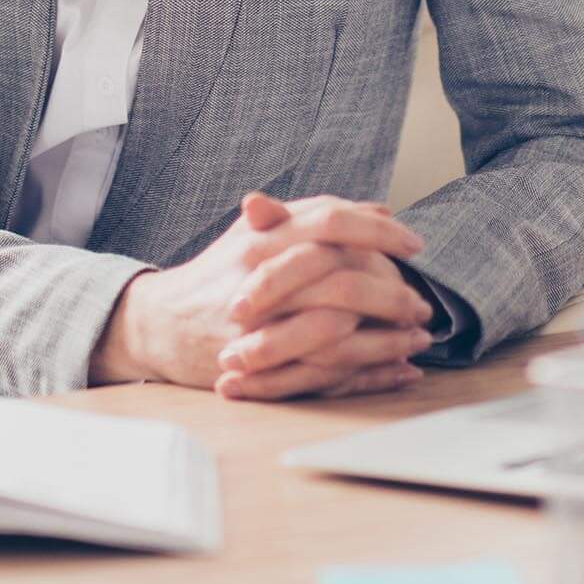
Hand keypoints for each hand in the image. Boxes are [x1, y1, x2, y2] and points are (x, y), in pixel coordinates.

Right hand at [88, 192, 430, 391]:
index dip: (378, 231)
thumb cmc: (219, 274)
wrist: (161, 324)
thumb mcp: (257, 233)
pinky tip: (400, 370)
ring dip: (387, 340)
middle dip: (391, 294)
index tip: (415, 243)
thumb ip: (314, 217)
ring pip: (338, 335)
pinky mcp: (260, 369)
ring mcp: (259, 328)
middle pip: (341, 282)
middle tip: (421, 303)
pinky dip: (369, 375)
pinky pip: (325, 375)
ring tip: (418, 338)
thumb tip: (380, 207)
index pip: (331, 221)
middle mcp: (261, 279)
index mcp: (263, 239)